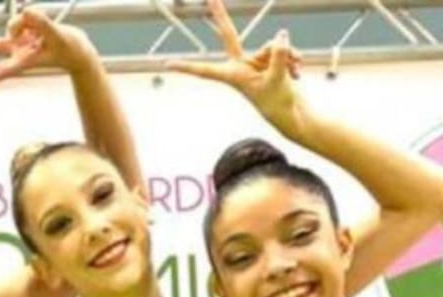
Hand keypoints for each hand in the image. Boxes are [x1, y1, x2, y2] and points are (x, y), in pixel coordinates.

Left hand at [0, 6, 95, 86]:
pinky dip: (31, 16)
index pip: (3, 70)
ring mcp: (20, 42)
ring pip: (12, 23)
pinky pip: (23, 17)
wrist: (77, 48)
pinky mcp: (25, 32)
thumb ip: (42, 24)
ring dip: (24, 19)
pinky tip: (41, 24)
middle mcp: (18, 52)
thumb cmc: (70, 49)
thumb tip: (26, 12)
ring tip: (41, 26)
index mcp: (25, 61)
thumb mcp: (58, 35)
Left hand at [166, 0, 304, 135]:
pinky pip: (283, 49)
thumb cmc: (278, 104)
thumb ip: (278, 55)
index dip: (187, 67)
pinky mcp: (271, 59)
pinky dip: (292, 59)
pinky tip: (297, 72)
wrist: (292, 113)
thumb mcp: (278, 79)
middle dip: (220, 16)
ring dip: (285, 56)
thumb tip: (280, 34)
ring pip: (270, 45)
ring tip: (292, 72)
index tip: (167, 64)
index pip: (205, 70)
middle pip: (229, 35)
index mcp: (233, 76)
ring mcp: (255, 60)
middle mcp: (241, 65)